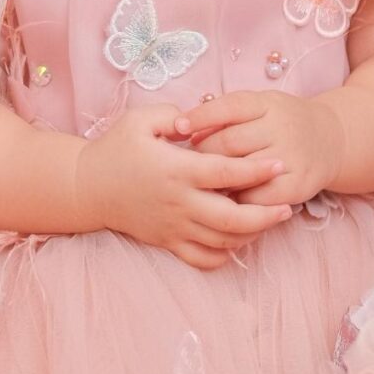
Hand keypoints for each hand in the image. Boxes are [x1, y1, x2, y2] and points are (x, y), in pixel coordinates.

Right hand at [77, 104, 292, 271]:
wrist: (86, 187)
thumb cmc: (115, 148)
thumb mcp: (140, 119)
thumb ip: (174, 114)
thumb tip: (200, 117)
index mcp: (176, 170)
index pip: (225, 174)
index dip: (256, 170)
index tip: (280, 164)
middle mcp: (178, 203)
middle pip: (232, 219)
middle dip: (265, 216)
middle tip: (286, 207)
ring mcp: (173, 227)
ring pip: (221, 242)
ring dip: (251, 235)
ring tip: (268, 220)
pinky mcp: (167, 242)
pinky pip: (202, 259)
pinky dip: (224, 255)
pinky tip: (237, 240)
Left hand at [175, 91, 345, 210]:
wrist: (332, 140)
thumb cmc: (281, 123)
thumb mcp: (260, 106)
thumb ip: (227, 114)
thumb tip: (184, 128)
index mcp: (268, 103)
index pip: (229, 107)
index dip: (201, 117)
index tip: (178, 127)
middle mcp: (281, 127)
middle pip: (229, 143)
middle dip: (203, 156)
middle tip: (188, 165)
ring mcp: (292, 157)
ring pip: (241, 173)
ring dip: (218, 182)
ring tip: (203, 185)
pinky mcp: (298, 185)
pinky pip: (259, 198)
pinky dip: (240, 201)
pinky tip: (230, 200)